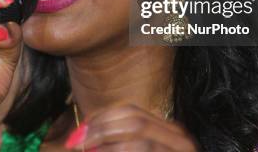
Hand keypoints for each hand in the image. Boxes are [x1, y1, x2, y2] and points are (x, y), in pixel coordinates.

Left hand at [64, 104, 197, 151]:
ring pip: (138, 129)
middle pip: (133, 116)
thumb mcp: (136, 150)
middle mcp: (179, 137)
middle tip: (76, 142)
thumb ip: (116, 144)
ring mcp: (181, 148)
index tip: (80, 129)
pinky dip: (116, 149)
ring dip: (106, 137)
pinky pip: (141, 146)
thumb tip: (81, 136)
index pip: (130, 110)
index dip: (102, 117)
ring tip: (86, 148)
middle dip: (101, 126)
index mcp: (168, 132)